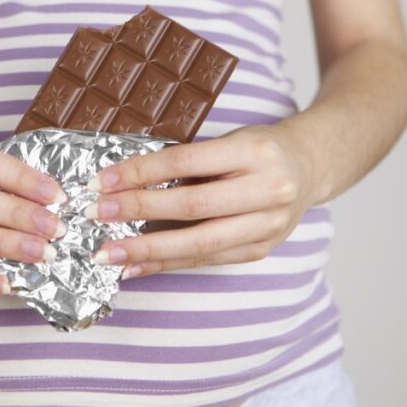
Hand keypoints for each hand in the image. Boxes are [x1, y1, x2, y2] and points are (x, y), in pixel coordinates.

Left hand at [84, 124, 321, 278]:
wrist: (310, 167)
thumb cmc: (259, 149)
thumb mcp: (230, 140)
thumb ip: (188, 161)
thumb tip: (124, 183)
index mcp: (255, 152)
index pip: (187, 162)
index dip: (142, 172)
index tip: (102, 180)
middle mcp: (267, 190)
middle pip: (192, 206)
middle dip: (138, 210)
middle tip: (96, 215)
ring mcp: (267, 225)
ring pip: (199, 243)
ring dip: (147, 250)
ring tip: (108, 254)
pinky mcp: (260, 250)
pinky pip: (206, 260)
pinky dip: (166, 265)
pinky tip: (136, 267)